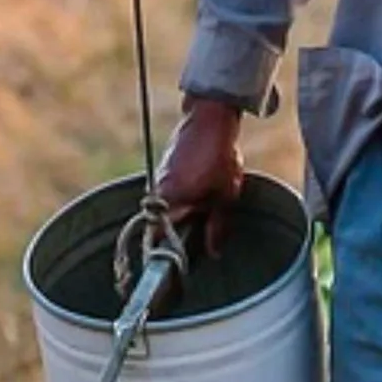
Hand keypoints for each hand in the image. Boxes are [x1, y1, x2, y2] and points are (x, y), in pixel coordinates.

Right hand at [154, 97, 246, 254]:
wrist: (210, 118)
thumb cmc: (219, 157)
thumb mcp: (225, 196)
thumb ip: (218, 226)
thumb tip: (213, 252)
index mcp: (170, 202)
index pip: (156, 237)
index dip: (164, 252)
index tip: (176, 262)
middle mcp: (158, 192)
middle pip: (161, 223)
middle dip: (178, 231)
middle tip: (197, 235)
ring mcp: (160, 178)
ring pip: (167, 206)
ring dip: (182, 211)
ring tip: (205, 207)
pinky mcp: (165, 168)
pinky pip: (171, 191)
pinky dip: (183, 196)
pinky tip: (202, 190)